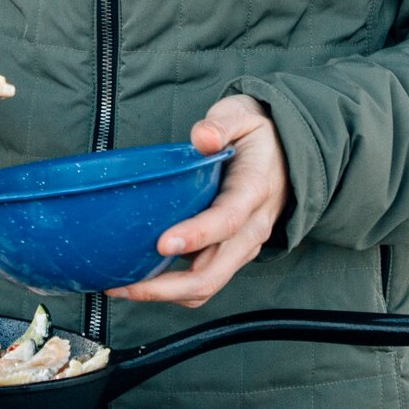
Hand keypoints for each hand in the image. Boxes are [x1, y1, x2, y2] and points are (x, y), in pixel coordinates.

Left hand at [109, 95, 287, 307]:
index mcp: (254, 191)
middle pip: (212, 272)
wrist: (288, 155)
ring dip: (163, 294)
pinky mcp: (230, 254)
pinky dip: (171, 289)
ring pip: (205, 285)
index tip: (162, 243)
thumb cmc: (256, 135)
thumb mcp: (243, 115)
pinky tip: (139, 280)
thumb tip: (203, 136)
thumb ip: (222, 123)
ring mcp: (241, 246)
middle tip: (123, 284)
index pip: (227, 221)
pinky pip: (202, 282)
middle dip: (166, 286)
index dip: (196, 235)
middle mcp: (252, 228)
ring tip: (120, 287)